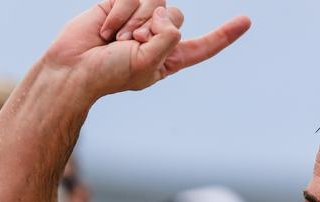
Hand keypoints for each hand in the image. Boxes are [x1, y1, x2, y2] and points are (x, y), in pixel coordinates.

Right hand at [44, 1, 250, 97]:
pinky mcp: (122, 5)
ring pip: (158, 3)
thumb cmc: (109, 75)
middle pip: (178, 17)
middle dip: (153, 30)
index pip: (203, 46)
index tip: (246, 21)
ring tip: (115, 39)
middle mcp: (158, 37)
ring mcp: (140, 19)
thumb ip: (167, 40)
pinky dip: (120, 12)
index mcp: (169, 58)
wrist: (74, 67)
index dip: (224, 34)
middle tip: (130, 45)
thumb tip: (167, 15)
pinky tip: (106, 29)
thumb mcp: (146, 65)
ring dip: (135, 21)